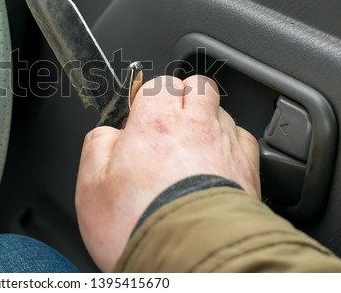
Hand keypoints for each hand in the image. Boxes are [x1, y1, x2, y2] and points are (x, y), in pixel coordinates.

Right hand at [75, 75, 259, 271]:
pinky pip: (242, 139)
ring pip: (221, 110)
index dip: (146, 97)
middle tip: (166, 126)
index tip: (139, 115)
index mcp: (156, 120)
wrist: (194, 258)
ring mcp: (226, 145)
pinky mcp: (249, 169)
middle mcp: (196, 125)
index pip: (158, 82)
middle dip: (182, 98)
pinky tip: (214, 166)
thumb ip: (97, 145)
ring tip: (189, 150)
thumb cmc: (143, 225)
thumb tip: (107, 135)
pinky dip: (229, 145)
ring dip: (206, 121)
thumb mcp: (91, 185)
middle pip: (196, 86)